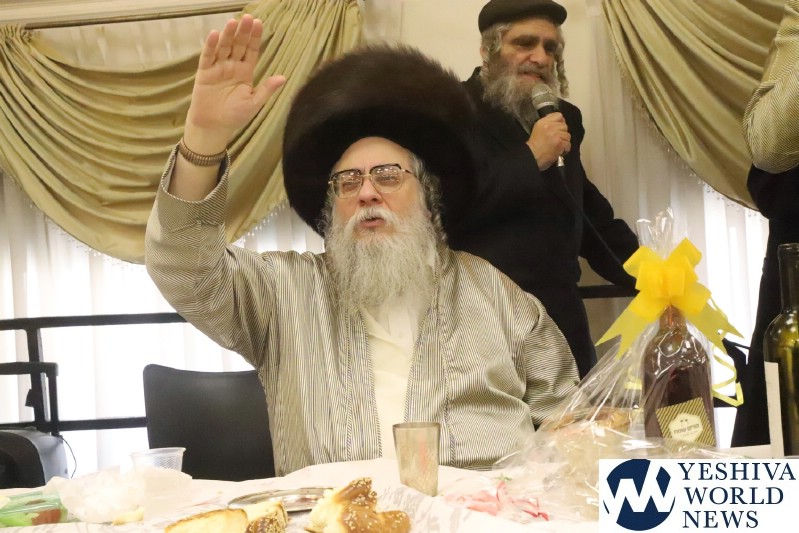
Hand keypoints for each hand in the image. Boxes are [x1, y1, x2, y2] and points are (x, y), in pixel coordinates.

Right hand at [184, 15, 285, 153]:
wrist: (214, 126)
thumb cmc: (235, 116)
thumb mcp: (254, 103)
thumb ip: (266, 89)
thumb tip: (283, 78)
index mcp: (245, 72)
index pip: (251, 51)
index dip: (254, 38)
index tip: (259, 23)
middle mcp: (232, 66)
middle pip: (238, 45)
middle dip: (243, 32)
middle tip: (248, 17)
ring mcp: (218, 68)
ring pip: (224, 48)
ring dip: (228, 35)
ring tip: (233, 22)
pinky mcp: (204, 73)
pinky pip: (208, 57)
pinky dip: (211, 46)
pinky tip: (215, 35)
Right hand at [527, 112, 570, 170]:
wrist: (532, 157)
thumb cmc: (534, 146)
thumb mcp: (537, 129)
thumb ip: (547, 124)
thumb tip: (559, 123)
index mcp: (543, 122)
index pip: (559, 115)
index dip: (560, 122)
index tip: (557, 129)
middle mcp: (550, 126)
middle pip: (564, 126)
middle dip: (562, 133)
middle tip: (556, 139)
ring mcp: (556, 134)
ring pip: (567, 135)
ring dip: (564, 141)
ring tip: (557, 146)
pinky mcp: (560, 143)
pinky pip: (568, 144)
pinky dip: (565, 149)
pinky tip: (559, 151)